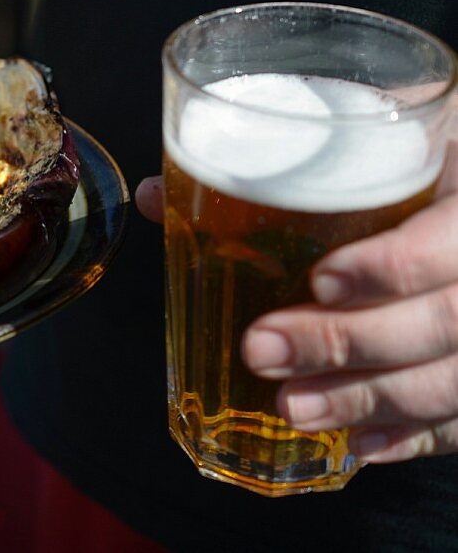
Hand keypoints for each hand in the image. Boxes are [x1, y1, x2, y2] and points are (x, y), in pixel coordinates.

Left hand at [137, 144, 457, 463]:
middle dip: (349, 342)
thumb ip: (276, 161)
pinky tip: (357, 442)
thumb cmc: (411, 160)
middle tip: (262, 349)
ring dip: (369, 399)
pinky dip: (412, 435)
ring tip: (292, 407)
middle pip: (449, 321)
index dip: (391, 267)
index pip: (451, 241)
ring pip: (456, 379)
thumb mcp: (368, 140)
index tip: (319, 280)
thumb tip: (155, 195)